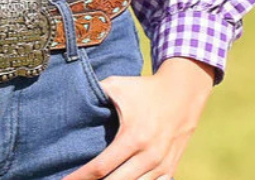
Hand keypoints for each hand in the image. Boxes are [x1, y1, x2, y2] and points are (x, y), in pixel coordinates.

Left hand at [61, 58, 214, 179]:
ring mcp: (161, 165)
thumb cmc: (144, 89)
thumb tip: (72, 99)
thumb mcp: (118, 85)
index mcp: (132, 137)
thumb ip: (96, 92)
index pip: (101, 167)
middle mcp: (148, 156)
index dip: (80, 177)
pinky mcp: (170, 169)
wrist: (182, 93)